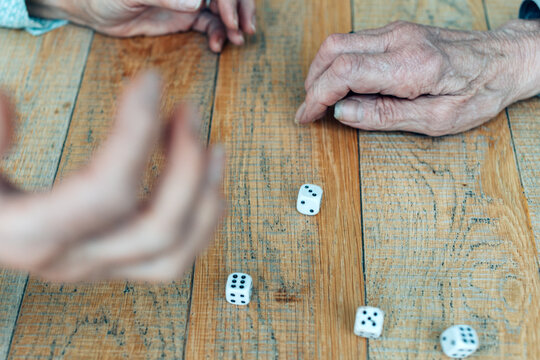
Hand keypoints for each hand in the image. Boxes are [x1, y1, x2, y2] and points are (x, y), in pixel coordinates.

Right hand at [0, 72, 224, 281]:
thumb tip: (8, 103)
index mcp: (30, 233)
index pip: (106, 191)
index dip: (137, 133)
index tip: (150, 82)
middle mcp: (72, 259)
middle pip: (157, 228)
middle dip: (186, 165)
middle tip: (188, 110)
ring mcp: (98, 266)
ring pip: (174, 254)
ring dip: (205, 198)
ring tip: (215, 148)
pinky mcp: (114, 262)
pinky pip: (172, 258)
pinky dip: (201, 222)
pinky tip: (209, 185)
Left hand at [27, 0, 255, 52]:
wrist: (93, 11)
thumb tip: (197, 2)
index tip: (230, 19)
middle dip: (240, 8)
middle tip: (244, 30)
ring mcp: (189, 0)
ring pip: (222, 8)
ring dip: (232, 23)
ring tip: (236, 41)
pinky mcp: (186, 17)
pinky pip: (211, 24)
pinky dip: (219, 33)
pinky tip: (218, 45)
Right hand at [296, 20, 539, 135]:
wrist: (505, 60)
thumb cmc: (478, 92)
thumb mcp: (436, 120)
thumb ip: (385, 116)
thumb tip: (342, 112)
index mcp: (412, 66)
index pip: (345, 72)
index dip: (317, 95)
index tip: (306, 115)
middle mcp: (400, 40)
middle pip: (334, 50)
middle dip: (312, 82)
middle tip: (309, 110)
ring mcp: (397, 32)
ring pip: (340, 43)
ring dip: (322, 71)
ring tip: (321, 99)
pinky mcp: (397, 32)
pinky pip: (355, 43)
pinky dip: (338, 64)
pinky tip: (342, 85)